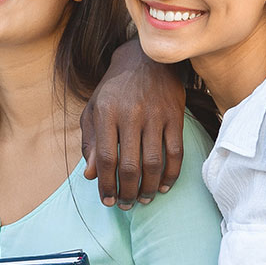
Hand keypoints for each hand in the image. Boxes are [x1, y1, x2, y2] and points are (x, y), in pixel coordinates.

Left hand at [81, 38, 185, 208]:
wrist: (145, 59)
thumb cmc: (115, 89)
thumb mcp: (94, 110)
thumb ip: (90, 142)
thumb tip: (91, 176)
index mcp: (106, 114)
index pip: (106, 158)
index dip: (106, 184)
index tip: (107, 200)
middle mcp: (130, 115)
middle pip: (129, 165)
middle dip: (127, 192)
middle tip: (125, 205)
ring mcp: (155, 116)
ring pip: (153, 163)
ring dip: (149, 188)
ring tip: (144, 200)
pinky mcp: (175, 116)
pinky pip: (175, 152)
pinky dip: (171, 174)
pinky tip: (165, 187)